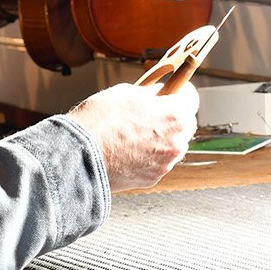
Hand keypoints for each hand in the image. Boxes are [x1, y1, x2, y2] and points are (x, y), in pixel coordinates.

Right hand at [66, 83, 198, 192]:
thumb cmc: (101, 120)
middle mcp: (178, 142)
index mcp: (176, 115)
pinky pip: (156, 162)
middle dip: (171, 117)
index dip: (179, 91)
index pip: (191, 96)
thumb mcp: (128, 92)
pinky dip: (147, 156)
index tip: (172, 91)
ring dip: (159, 138)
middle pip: (184, 124)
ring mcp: (166, 163)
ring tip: (132, 134)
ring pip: (170, 145)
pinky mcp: (153, 179)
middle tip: (149, 113)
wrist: (79, 156)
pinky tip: (126, 151)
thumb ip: (152, 94)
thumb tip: (159, 95)